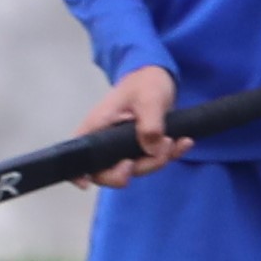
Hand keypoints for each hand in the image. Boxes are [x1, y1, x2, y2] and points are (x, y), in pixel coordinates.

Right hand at [79, 65, 183, 186]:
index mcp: (98, 125)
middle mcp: (105, 139)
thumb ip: (150, 124)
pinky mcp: (138, 148)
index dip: (77, 173)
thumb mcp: (149, 99)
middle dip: (137, 169)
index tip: (87, 183)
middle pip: (108, 171)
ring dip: (158, 160)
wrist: (158, 76)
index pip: (78, 154)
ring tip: (173, 140)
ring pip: (135, 169)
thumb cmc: (145, 82)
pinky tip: (183, 143)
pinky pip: (151, 161)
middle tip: (157, 155)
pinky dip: (168, 155)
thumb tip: (151, 149)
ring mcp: (121, 146)